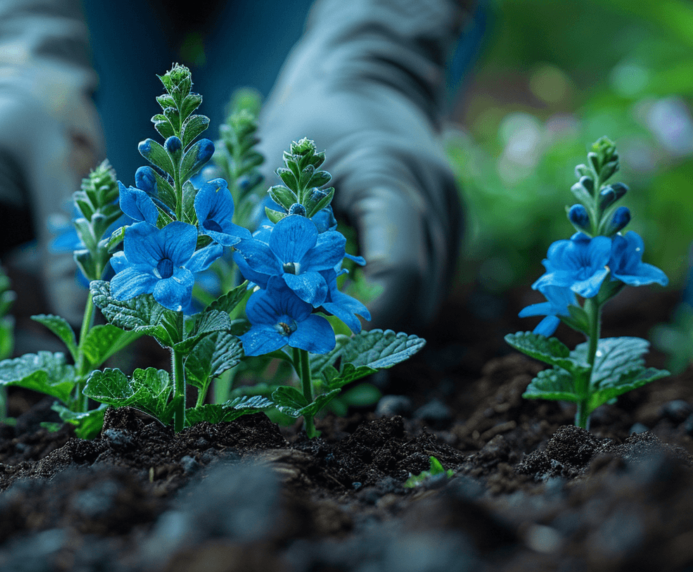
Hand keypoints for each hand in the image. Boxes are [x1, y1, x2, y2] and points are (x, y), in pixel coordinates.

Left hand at [257, 0, 466, 329]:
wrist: (369, 79)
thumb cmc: (310, 121)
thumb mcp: (278, 168)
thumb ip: (272, 233)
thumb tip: (252, 312)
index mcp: (391, 179)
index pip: (398, 272)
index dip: (366, 323)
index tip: (325, 353)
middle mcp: (434, 199)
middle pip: (420, 296)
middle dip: (371, 334)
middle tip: (317, 359)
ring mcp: (451, 212)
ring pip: (429, 297)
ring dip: (384, 322)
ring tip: (331, 336)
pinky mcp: (452, 226)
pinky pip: (430, 282)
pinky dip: (395, 301)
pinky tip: (356, 305)